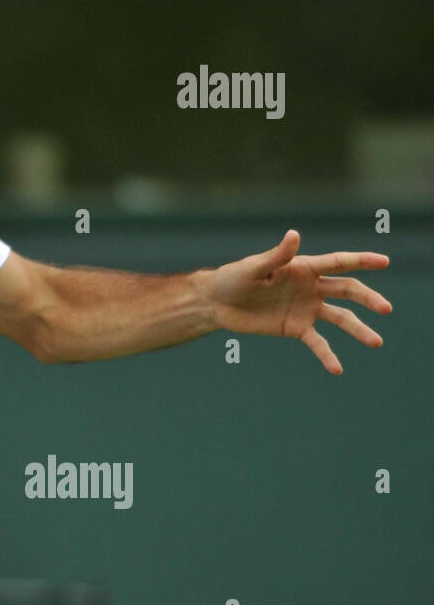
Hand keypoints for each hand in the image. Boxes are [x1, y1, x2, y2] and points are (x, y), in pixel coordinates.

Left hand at [202, 230, 391, 374]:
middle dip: (367, 298)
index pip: (338, 263)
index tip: (384, 261)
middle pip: (347, 290)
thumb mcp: (254, 267)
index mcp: (303, 268)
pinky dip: (327, 355)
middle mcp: (311, 287)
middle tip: (386, 308)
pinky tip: (337, 369)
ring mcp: (306, 308)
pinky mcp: (296, 328)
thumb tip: (294, 235)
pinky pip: (317, 343)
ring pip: (340, 318)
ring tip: (376, 342)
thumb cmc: (234, 278)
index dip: (361, 260)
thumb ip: (276, 256)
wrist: (217, 303)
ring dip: (358, 329)